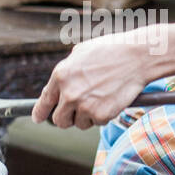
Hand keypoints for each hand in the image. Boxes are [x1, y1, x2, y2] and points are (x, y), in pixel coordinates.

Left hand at [33, 32, 156, 128]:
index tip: (38, 118)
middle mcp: (69, 93)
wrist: (137, 56)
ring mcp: (85, 106)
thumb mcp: (81, 53)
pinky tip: (111, 99)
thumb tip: (59, 87)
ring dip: (87, 116)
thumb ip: (67, 72)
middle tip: (76, 112)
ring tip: (100, 98)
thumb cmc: (111, 50)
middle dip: (66, 118)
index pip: (44, 101)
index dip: (39, 112)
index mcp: (61, 75)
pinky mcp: (101, 115)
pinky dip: (104, 115)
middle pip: (58, 120)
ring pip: (79, 124)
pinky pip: (97, 123)